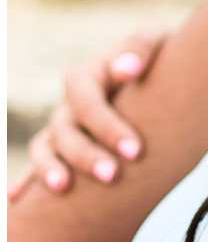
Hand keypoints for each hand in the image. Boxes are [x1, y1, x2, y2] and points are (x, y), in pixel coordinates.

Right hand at [9, 31, 164, 200]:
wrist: (155, 75)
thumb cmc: (158, 58)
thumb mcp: (154, 42)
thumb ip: (139, 49)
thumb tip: (126, 70)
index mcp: (86, 78)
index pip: (86, 102)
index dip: (106, 126)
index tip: (135, 151)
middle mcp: (68, 105)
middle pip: (64, 130)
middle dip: (85, 155)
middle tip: (112, 176)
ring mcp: (62, 129)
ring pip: (44, 149)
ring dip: (48, 169)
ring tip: (62, 188)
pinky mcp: (64, 150)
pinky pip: (40, 165)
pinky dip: (25, 181)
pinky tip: (15, 198)